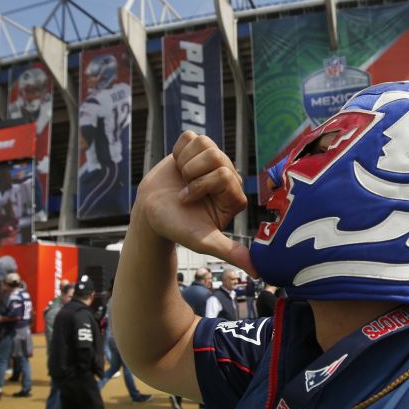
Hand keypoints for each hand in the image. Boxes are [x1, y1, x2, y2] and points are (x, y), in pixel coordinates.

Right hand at [135, 132, 254, 275]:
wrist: (151, 212)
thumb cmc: (177, 227)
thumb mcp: (204, 241)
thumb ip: (230, 252)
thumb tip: (257, 272)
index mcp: (234, 195)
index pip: (224, 174)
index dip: (201, 186)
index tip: (189, 201)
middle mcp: (227, 176)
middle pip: (216, 156)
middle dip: (193, 174)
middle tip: (184, 191)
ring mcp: (212, 160)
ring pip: (204, 144)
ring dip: (185, 163)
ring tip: (181, 178)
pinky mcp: (195, 149)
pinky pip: (190, 137)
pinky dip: (178, 151)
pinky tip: (177, 166)